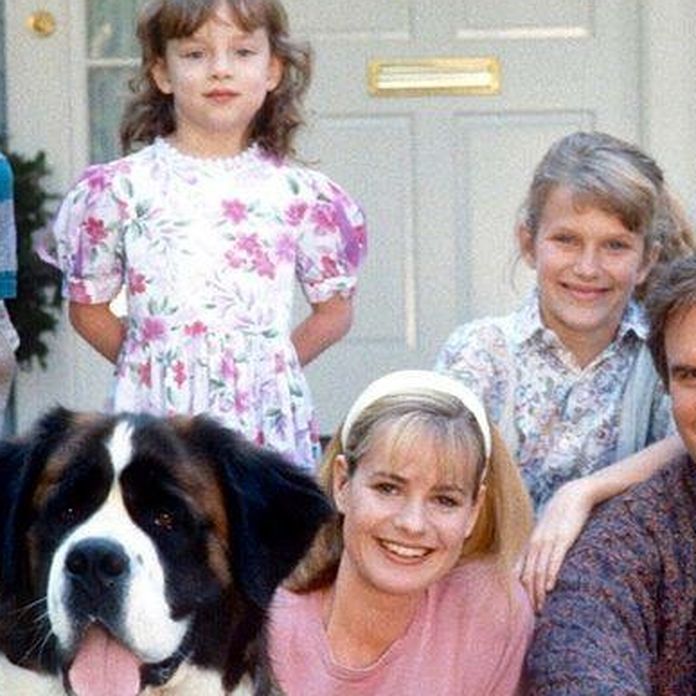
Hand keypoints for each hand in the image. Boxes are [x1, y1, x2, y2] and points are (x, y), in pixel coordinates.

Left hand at [521, 478, 594, 611]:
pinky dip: (551, 574)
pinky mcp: (563, 538)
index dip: (523, 590)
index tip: (526, 608)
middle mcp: (536, 543)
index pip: (522, 571)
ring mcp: (549, 540)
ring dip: (540, 590)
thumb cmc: (560, 517)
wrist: (572, 496)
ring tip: (542, 607)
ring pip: (540, 569)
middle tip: (535, 614)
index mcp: (531, 543)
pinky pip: (555, 559)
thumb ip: (539, 550)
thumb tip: (534, 567)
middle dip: (530, 595)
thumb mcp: (546, 534)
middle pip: (529, 574)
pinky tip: (551, 587)